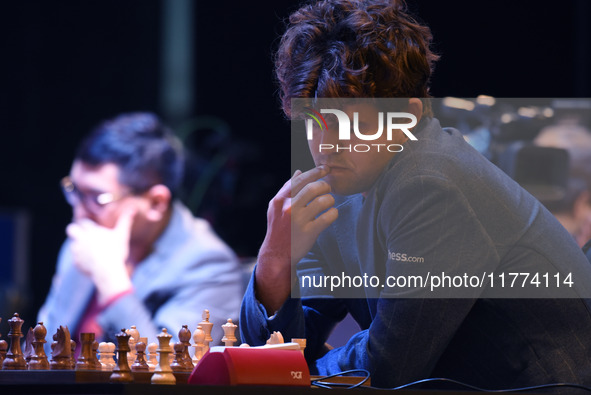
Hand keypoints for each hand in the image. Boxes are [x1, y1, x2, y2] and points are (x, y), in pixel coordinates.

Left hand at [66, 206, 135, 305]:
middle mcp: (81, 239)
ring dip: (79, 247)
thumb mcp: (122, 235)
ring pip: (73, 245)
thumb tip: (133, 208)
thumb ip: (126, 221)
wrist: (107, 270)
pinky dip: (82, 260)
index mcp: (92, 231)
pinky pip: (76, 259)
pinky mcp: (76, 262)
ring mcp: (77, 251)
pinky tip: (92, 263)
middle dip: (75, 230)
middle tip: (83, 236)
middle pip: (71, 229)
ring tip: (92, 252)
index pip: (83, 222)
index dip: (86, 224)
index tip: (91, 228)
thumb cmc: (116, 251)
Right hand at [255, 165, 337, 311]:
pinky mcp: (309, 232)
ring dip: (330, 199)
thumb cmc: (279, 227)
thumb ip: (287, 189)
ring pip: (322, 201)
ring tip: (329, 202)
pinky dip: (333, 213)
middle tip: (328, 188)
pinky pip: (328, 217)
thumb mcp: (277, 207)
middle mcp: (288, 208)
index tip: (325, 169)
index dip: (315, 172)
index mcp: (280, 200)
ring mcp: (299, 220)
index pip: (300, 180)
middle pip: (313, 188)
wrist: (276, 254)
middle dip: (325, 185)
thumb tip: (298, 172)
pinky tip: (331, 214)